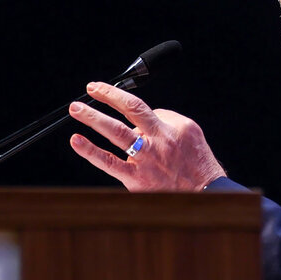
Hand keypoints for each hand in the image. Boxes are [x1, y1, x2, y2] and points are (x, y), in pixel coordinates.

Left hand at [68, 81, 225, 191]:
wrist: (204, 191)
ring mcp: (143, 162)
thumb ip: (164, 117)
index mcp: (165, 129)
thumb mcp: (188, 129)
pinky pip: (110, 163)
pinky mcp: (136, 180)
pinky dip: (91, 152)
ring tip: (76, 110)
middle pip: (124, 117)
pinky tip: (77, 142)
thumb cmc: (196, 160)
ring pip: (116, 136)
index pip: (135, 106)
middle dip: (101, 103)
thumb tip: (139, 117)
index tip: (97, 88)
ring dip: (93, 121)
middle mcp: (154, 143)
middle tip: (81, 98)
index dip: (114, 94)